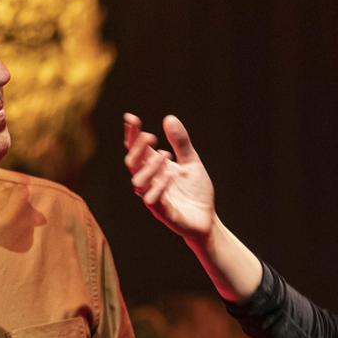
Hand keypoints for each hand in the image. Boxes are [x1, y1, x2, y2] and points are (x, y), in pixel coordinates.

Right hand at [125, 112, 215, 242]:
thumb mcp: (191, 162)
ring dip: (149, 166)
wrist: (207, 220)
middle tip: (152, 136)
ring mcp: (154, 197)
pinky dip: (158, 186)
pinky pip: (151, 199)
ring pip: (138, 181)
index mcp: (154, 168)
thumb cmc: (195, 192)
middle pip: (132, 163)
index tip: (131, 118)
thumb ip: (181, 143)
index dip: (131, 134)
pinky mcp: (162, 212)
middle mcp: (150, 181)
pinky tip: (170, 174)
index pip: (136, 149)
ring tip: (165, 153)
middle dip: (137, 148)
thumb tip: (169, 118)